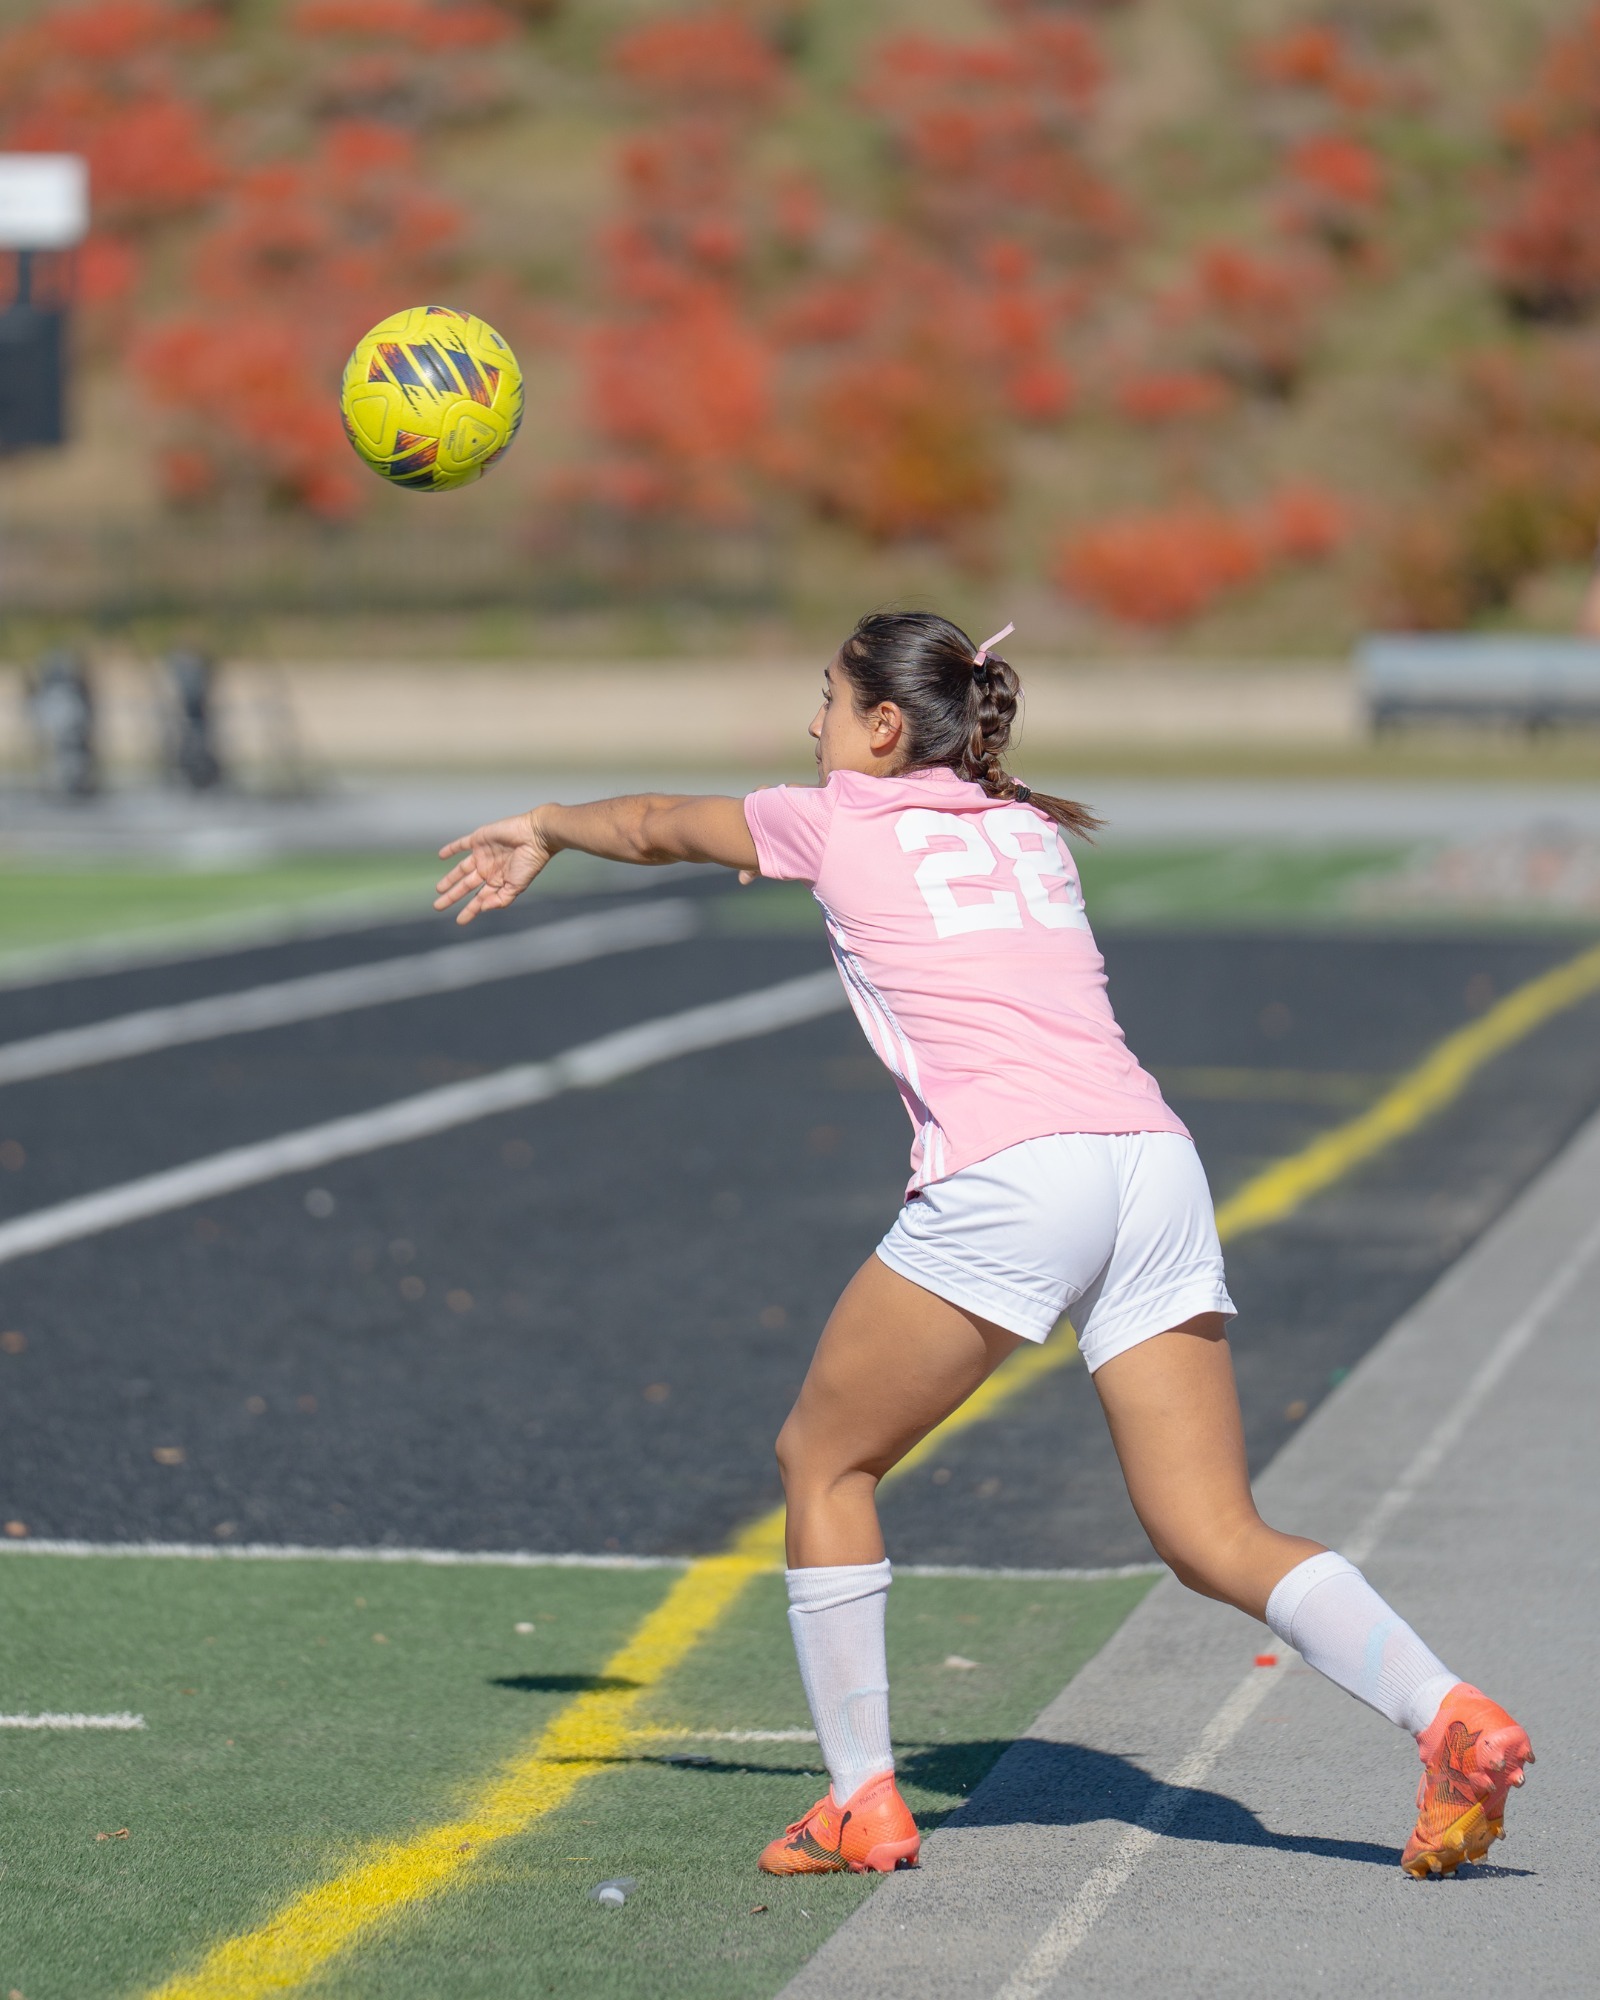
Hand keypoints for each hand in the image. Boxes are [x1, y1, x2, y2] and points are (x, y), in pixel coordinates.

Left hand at [434, 812, 551, 924]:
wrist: (534, 836)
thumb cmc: (529, 862)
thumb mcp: (516, 886)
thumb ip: (500, 899)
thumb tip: (482, 909)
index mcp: (498, 882)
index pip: (479, 899)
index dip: (469, 911)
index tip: (459, 922)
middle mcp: (488, 870)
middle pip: (466, 886)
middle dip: (452, 896)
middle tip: (438, 906)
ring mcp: (483, 855)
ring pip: (461, 869)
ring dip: (449, 878)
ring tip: (438, 889)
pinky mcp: (479, 840)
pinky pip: (461, 845)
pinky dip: (451, 849)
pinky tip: (441, 856)